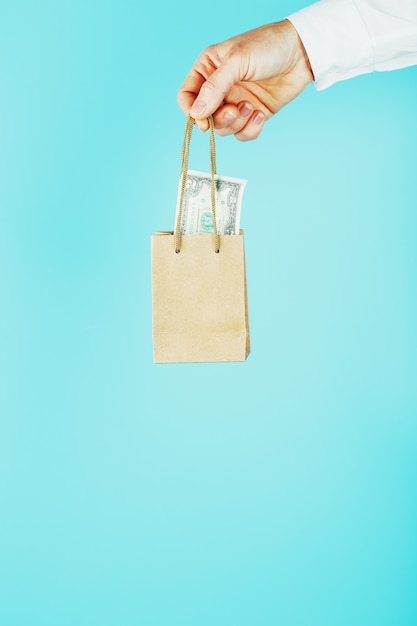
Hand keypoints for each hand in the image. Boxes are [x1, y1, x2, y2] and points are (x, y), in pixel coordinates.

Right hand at [177, 20, 313, 140]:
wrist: (302, 52)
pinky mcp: (253, 113)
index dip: (192, 112)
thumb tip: (196, 113)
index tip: (203, 121)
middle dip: (220, 119)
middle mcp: (220, 88)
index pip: (187, 96)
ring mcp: (236, 102)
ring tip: (252, 107)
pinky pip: (243, 134)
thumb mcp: (237, 62)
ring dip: (238, 123)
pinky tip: (261, 114)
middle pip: (205, 118)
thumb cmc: (268, 46)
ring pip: (224, 129)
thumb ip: (214, 88)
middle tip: (234, 110)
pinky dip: (251, 129)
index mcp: (208, 69)